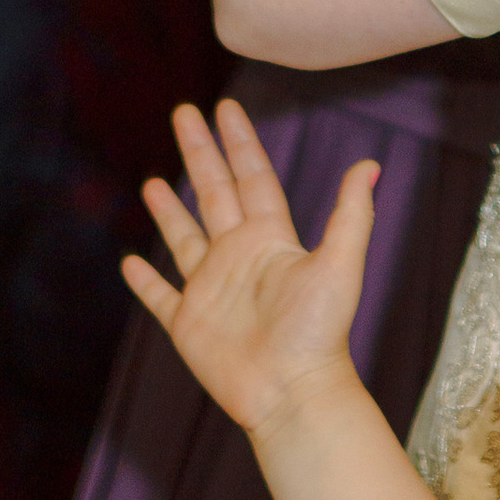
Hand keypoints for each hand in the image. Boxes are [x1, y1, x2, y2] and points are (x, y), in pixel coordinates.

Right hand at [123, 101, 377, 437]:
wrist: (292, 392)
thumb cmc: (320, 332)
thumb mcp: (340, 264)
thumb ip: (350, 214)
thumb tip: (369, 163)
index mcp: (270, 238)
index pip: (251, 177)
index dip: (239, 142)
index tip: (224, 107)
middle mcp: (238, 257)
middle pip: (213, 193)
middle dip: (199, 152)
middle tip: (182, 112)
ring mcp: (211, 289)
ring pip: (184, 239)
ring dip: (169, 211)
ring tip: (152, 182)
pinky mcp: (189, 324)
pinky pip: (161, 296)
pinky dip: (144, 281)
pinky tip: (129, 263)